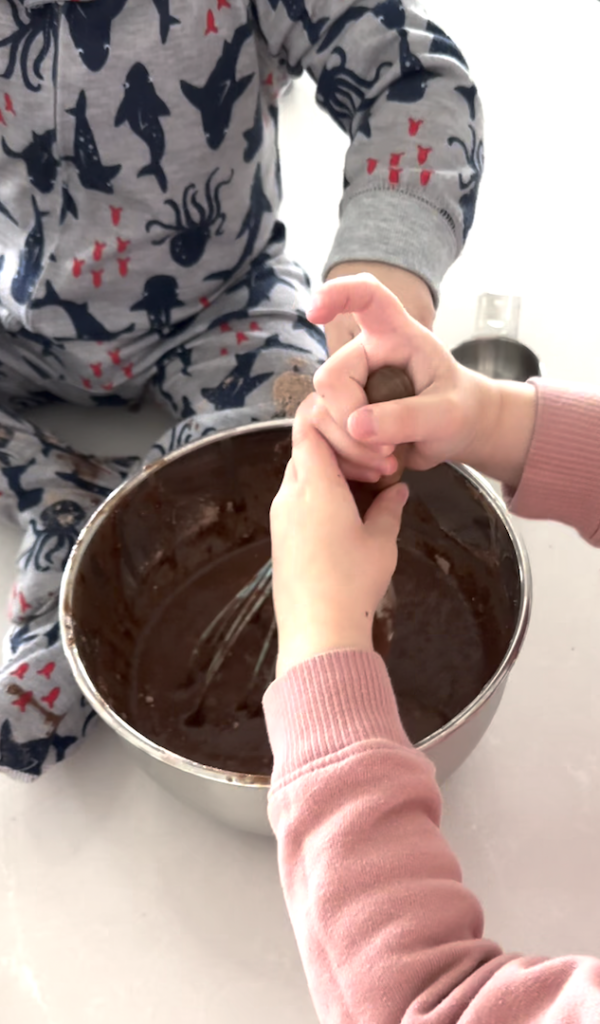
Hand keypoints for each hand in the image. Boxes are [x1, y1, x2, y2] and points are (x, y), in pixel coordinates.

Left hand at [270, 396, 407, 675]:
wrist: (318, 632)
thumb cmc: (352, 583)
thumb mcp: (381, 541)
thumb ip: (389, 508)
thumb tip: (398, 491)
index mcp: (315, 485)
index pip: (309, 428)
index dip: (335, 421)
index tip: (366, 437)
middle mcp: (289, 495)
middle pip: (304, 451)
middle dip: (338, 449)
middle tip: (373, 468)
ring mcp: (280, 518)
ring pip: (299, 475)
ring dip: (327, 474)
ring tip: (362, 492)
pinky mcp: (279, 538)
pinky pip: (294, 501)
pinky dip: (317, 497)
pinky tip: (344, 517)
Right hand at [309, 275, 536, 488]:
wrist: (459, 432)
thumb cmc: (460, 410)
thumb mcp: (447, 415)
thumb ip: (407, 417)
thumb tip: (355, 425)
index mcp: (396, 335)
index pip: (366, 297)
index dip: (337, 295)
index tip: (314, 311)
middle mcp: (365, 355)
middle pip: (330, 379)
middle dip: (349, 420)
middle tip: (386, 451)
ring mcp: (351, 385)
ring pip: (320, 412)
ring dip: (349, 446)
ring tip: (388, 461)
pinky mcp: (342, 413)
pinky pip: (323, 435)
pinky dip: (345, 457)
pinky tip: (374, 466)